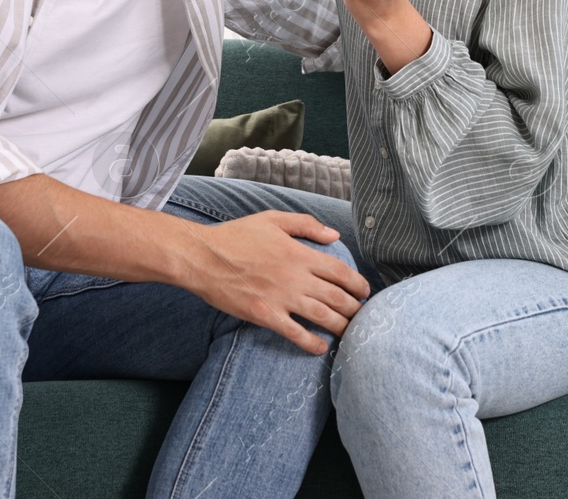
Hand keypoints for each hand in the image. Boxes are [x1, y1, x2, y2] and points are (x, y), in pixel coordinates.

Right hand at [182, 210, 370, 354]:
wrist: (202, 258)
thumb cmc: (236, 236)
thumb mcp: (272, 219)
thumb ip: (306, 224)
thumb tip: (334, 235)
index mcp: (299, 252)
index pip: (340, 271)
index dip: (358, 284)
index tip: (365, 292)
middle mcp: (295, 276)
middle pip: (337, 296)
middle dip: (355, 309)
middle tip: (362, 316)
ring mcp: (280, 297)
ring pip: (322, 316)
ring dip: (341, 326)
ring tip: (349, 332)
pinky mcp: (265, 315)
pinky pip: (295, 333)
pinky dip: (312, 343)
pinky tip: (321, 347)